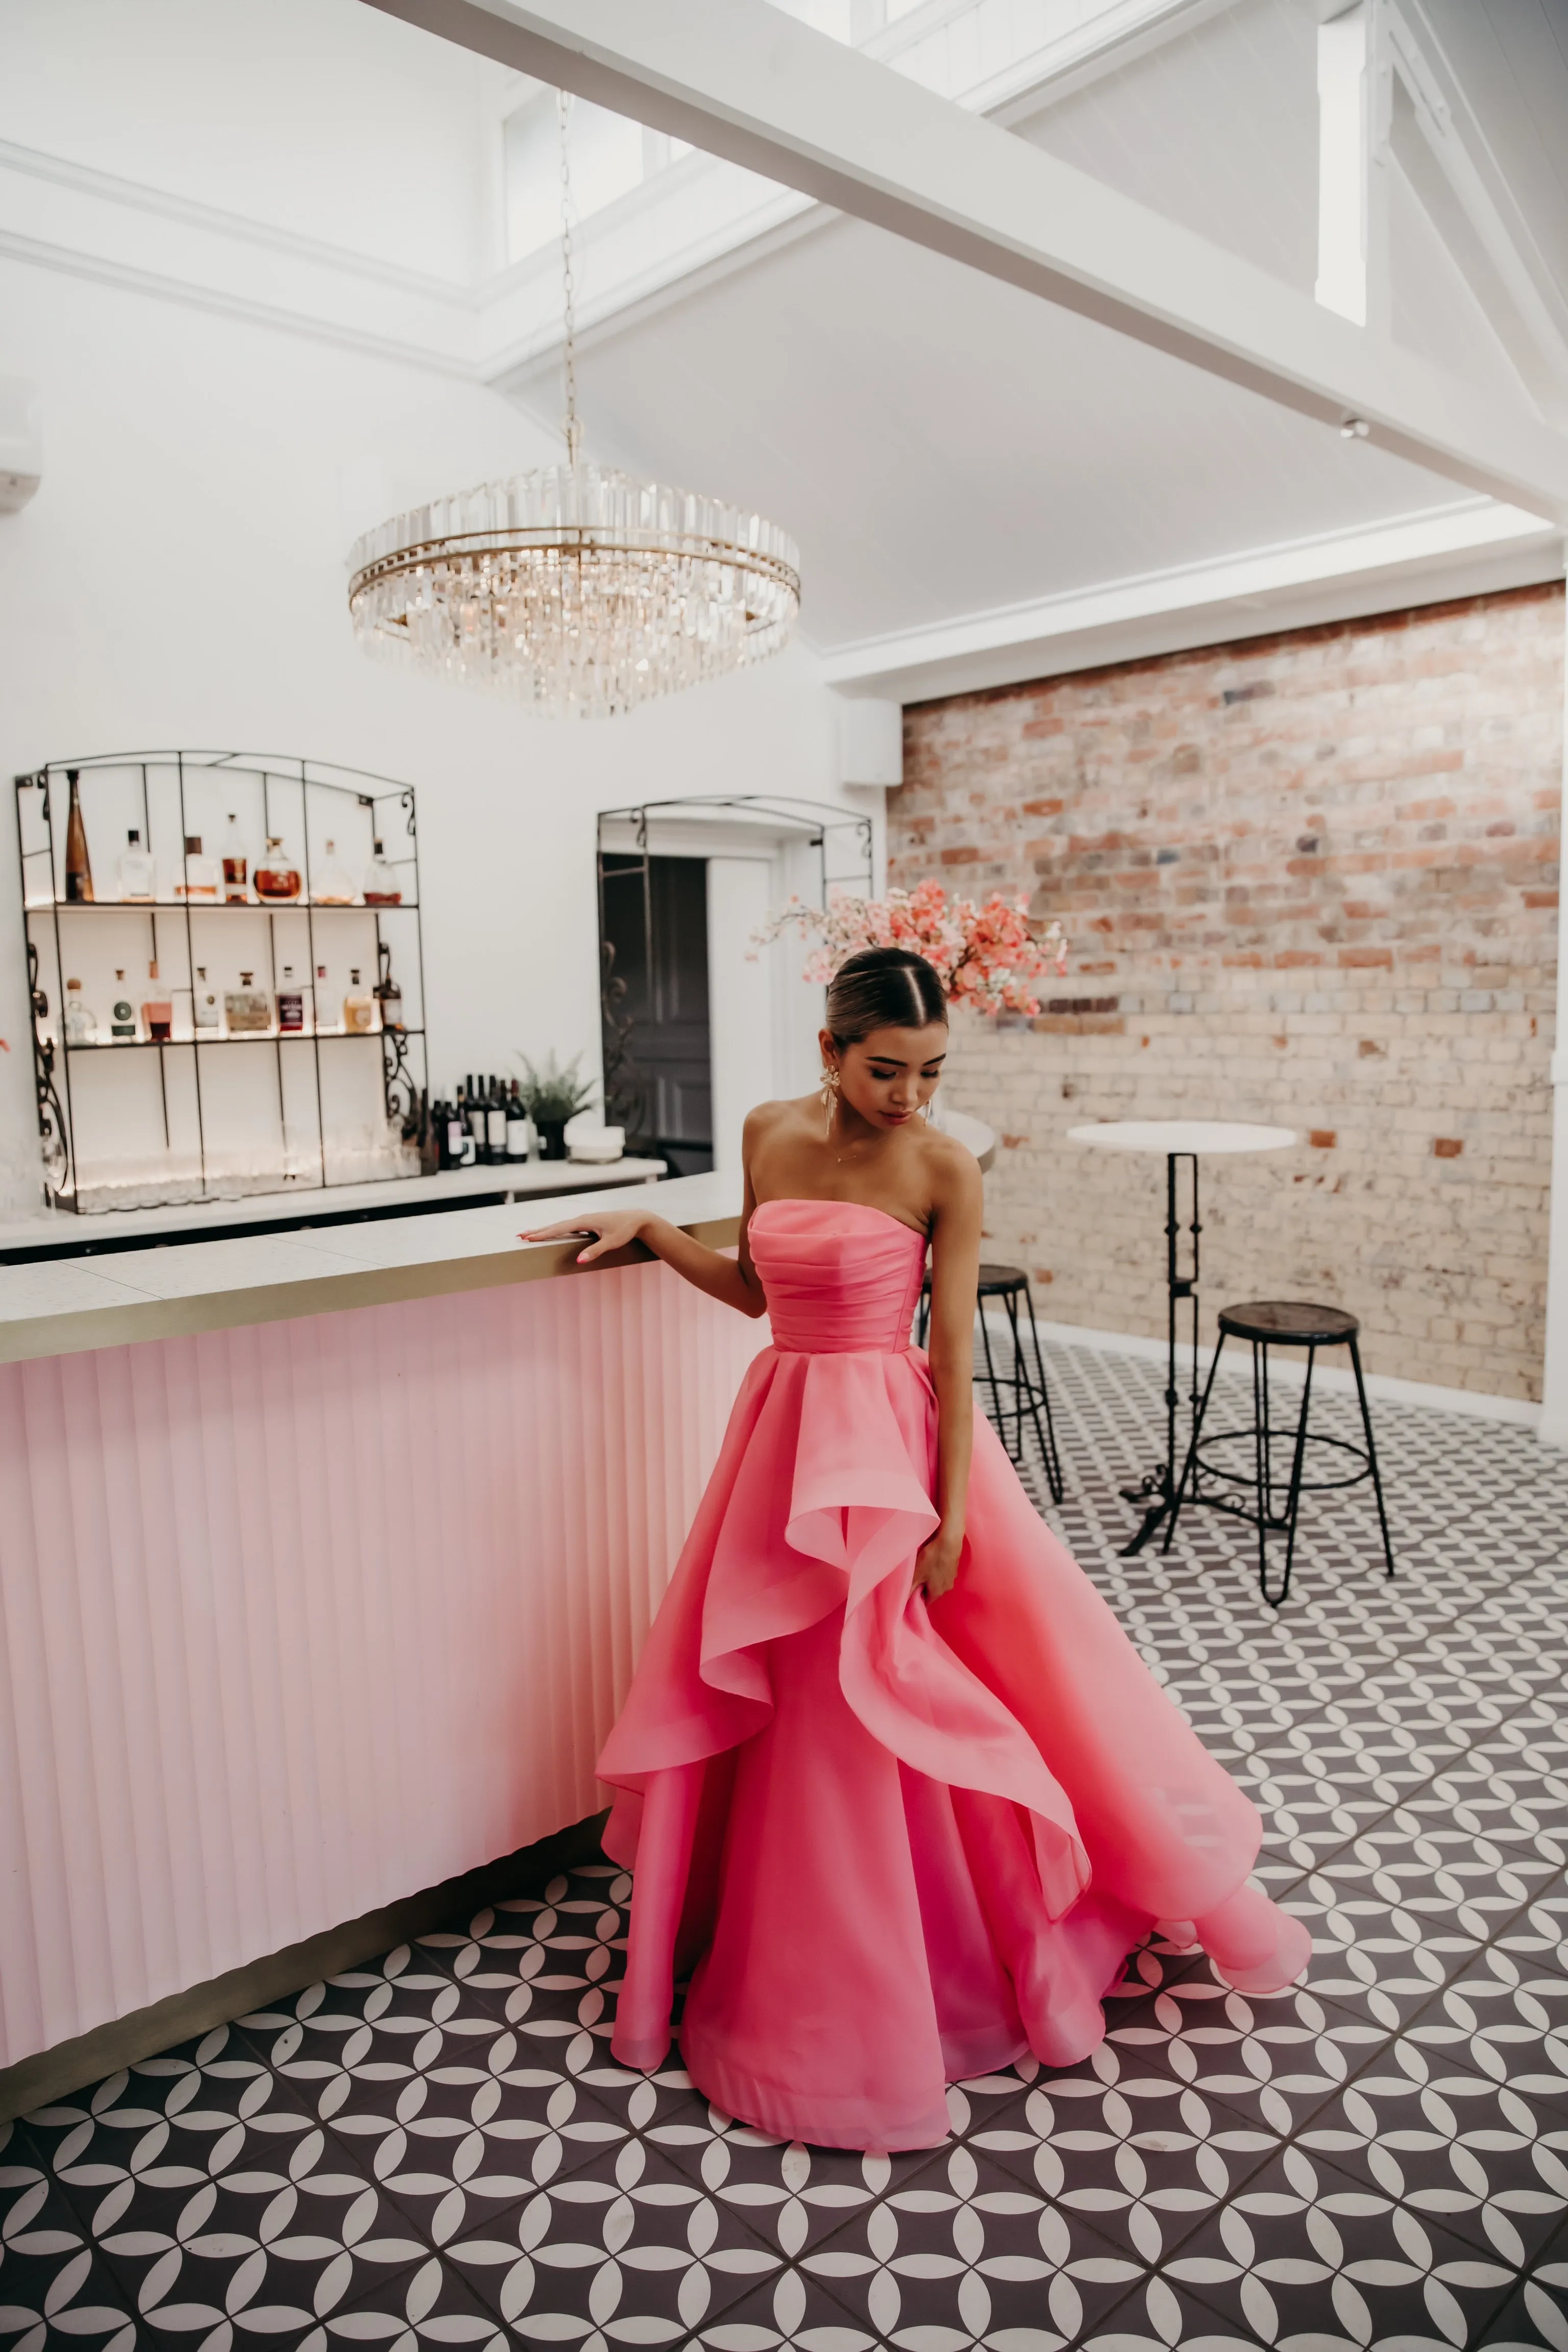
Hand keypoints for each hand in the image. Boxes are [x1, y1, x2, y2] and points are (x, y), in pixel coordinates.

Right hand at [518, 1210, 646, 1263]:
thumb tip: (579, 1260)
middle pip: (555, 1225)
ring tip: (530, 1235)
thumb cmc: (625, 1230)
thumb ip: (595, 1251)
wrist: (637, 1219)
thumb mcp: (611, 1243)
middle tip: (519, 1235)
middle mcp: (581, 1219)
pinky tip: (551, 1233)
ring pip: (560, 1225)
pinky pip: (567, 1227)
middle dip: (537, 1231)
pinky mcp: (588, 1223)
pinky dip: (555, 1230)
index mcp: (584, 1221)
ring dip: (544, 1230)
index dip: (542, 1234)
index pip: (558, 1229)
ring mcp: (584, 1220)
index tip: (528, 1238)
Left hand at [912, 1523, 962, 1601]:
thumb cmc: (932, 1558)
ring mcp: (952, 1577)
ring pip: (937, 1582)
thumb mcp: (916, 1574)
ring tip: (923, 1566)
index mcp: (937, 1593)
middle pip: (931, 1592)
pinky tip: (932, 1560)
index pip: (925, 1602)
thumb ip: (909, 1590)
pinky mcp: (954, 1567)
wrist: (949, 1540)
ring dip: (929, 1577)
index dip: (916, 1598)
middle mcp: (947, 1588)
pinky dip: (936, 1570)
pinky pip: (943, 1573)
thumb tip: (901, 1604)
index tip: (910, 1589)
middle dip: (922, 1586)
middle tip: (914, 1575)